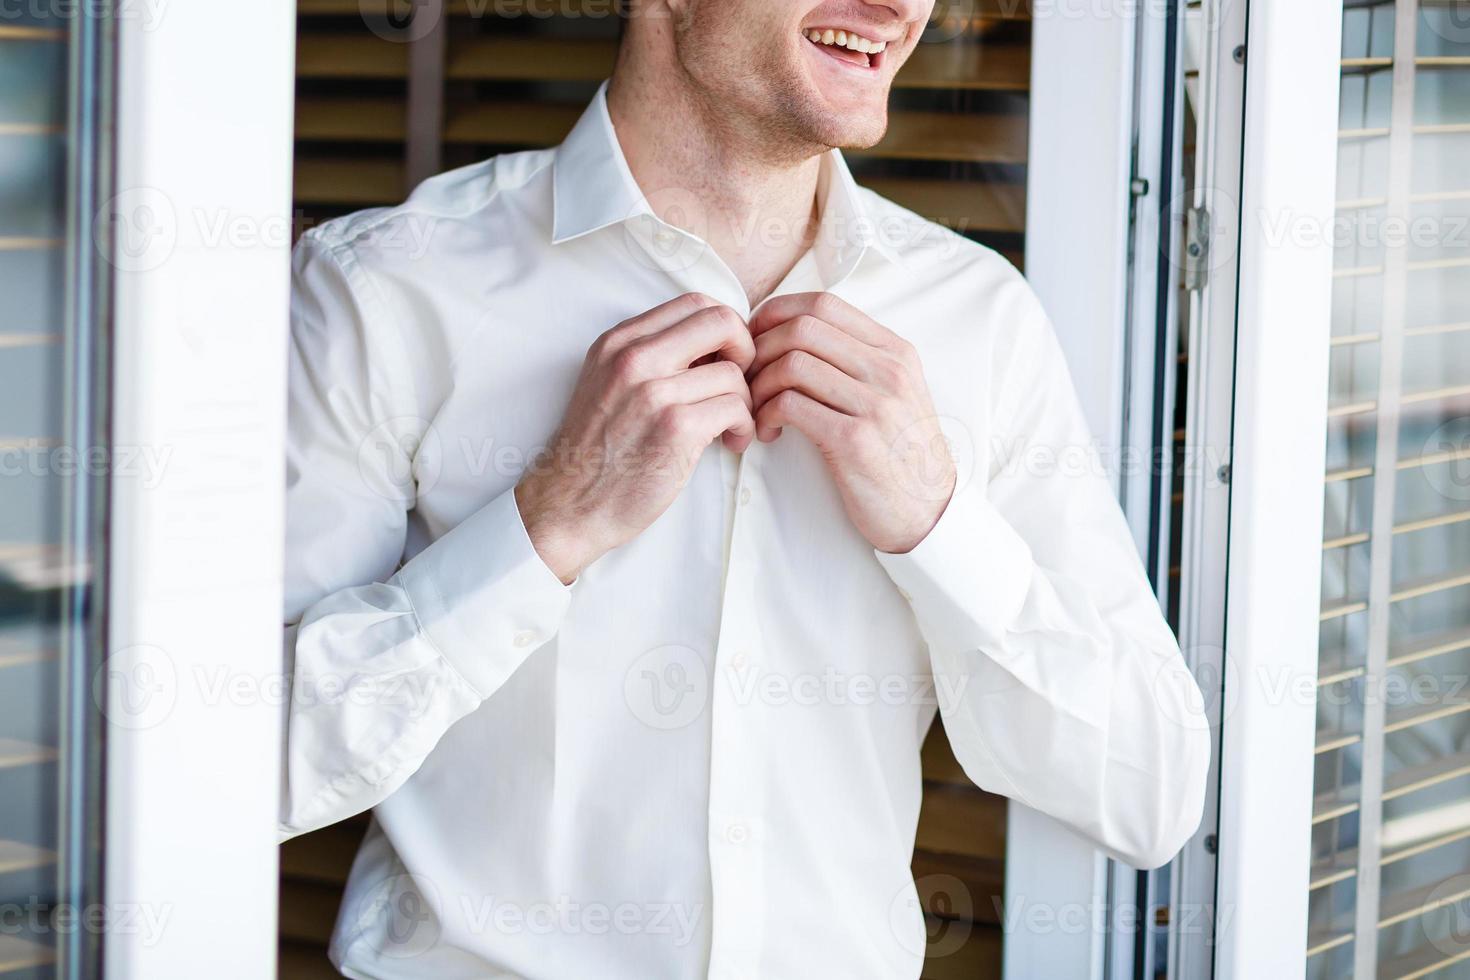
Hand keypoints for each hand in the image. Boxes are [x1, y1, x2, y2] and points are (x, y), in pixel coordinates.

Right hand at [516, 293, 755, 582]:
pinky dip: (743, 426)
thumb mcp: (608, 383)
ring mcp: (653, 392)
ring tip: (730, 427)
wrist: (569, 504)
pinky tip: (729, 442)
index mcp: (619, 341)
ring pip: (734, 373)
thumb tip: (715, 347)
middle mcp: (634, 358)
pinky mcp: (674, 428)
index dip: (724, 330)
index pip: (695, 302)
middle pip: (721, 321)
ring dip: (745, 402)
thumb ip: (652, 356)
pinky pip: (735, 408)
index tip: (723, 362)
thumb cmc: (597, 450)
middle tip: (739, 385)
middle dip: (745, 352)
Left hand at [746, 293, 954, 553]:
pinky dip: (766, 414)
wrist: (929, 511)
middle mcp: (889, 371)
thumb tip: (795, 334)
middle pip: (802, 329)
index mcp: (895, 352)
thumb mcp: (893, 394)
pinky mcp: (855, 440)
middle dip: (760, 349)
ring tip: (756, 409)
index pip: (823, 303)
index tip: (756, 338)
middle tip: (747, 378)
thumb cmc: (900, 454)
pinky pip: (791, 405)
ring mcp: (875, 404)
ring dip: (759, 385)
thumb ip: (856, 361)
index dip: (776, 313)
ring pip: (792, 364)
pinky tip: (769, 432)